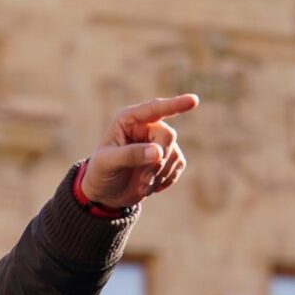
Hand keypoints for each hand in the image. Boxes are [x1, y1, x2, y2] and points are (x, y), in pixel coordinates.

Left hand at [80, 93, 198, 208]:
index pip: (155, 109)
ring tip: (141, 187)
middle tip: (143, 181)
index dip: (175, 105)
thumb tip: (158, 152)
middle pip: (167, 136)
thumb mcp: (107, 163)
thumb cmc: (101, 172)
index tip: (193, 101)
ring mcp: (159, 142)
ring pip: (174, 153)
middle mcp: (146, 127)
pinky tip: (150, 187)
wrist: (105, 193)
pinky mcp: (168, 158)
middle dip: (158, 162)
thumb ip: (130, 155)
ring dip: (160, 174)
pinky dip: (166, 179)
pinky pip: (179, 164)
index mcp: (129, 120)